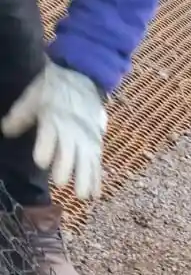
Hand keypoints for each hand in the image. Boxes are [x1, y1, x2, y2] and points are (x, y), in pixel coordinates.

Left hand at [2, 62, 106, 200]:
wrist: (83, 77)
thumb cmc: (54, 89)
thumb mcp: (33, 97)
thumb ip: (20, 116)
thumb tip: (5, 130)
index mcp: (53, 118)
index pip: (49, 136)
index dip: (45, 149)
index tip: (41, 161)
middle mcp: (71, 131)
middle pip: (69, 151)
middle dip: (65, 167)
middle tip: (60, 183)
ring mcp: (86, 139)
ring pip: (86, 162)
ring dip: (84, 179)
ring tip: (81, 196)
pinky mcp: (96, 145)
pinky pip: (97, 164)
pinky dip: (97, 179)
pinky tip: (95, 194)